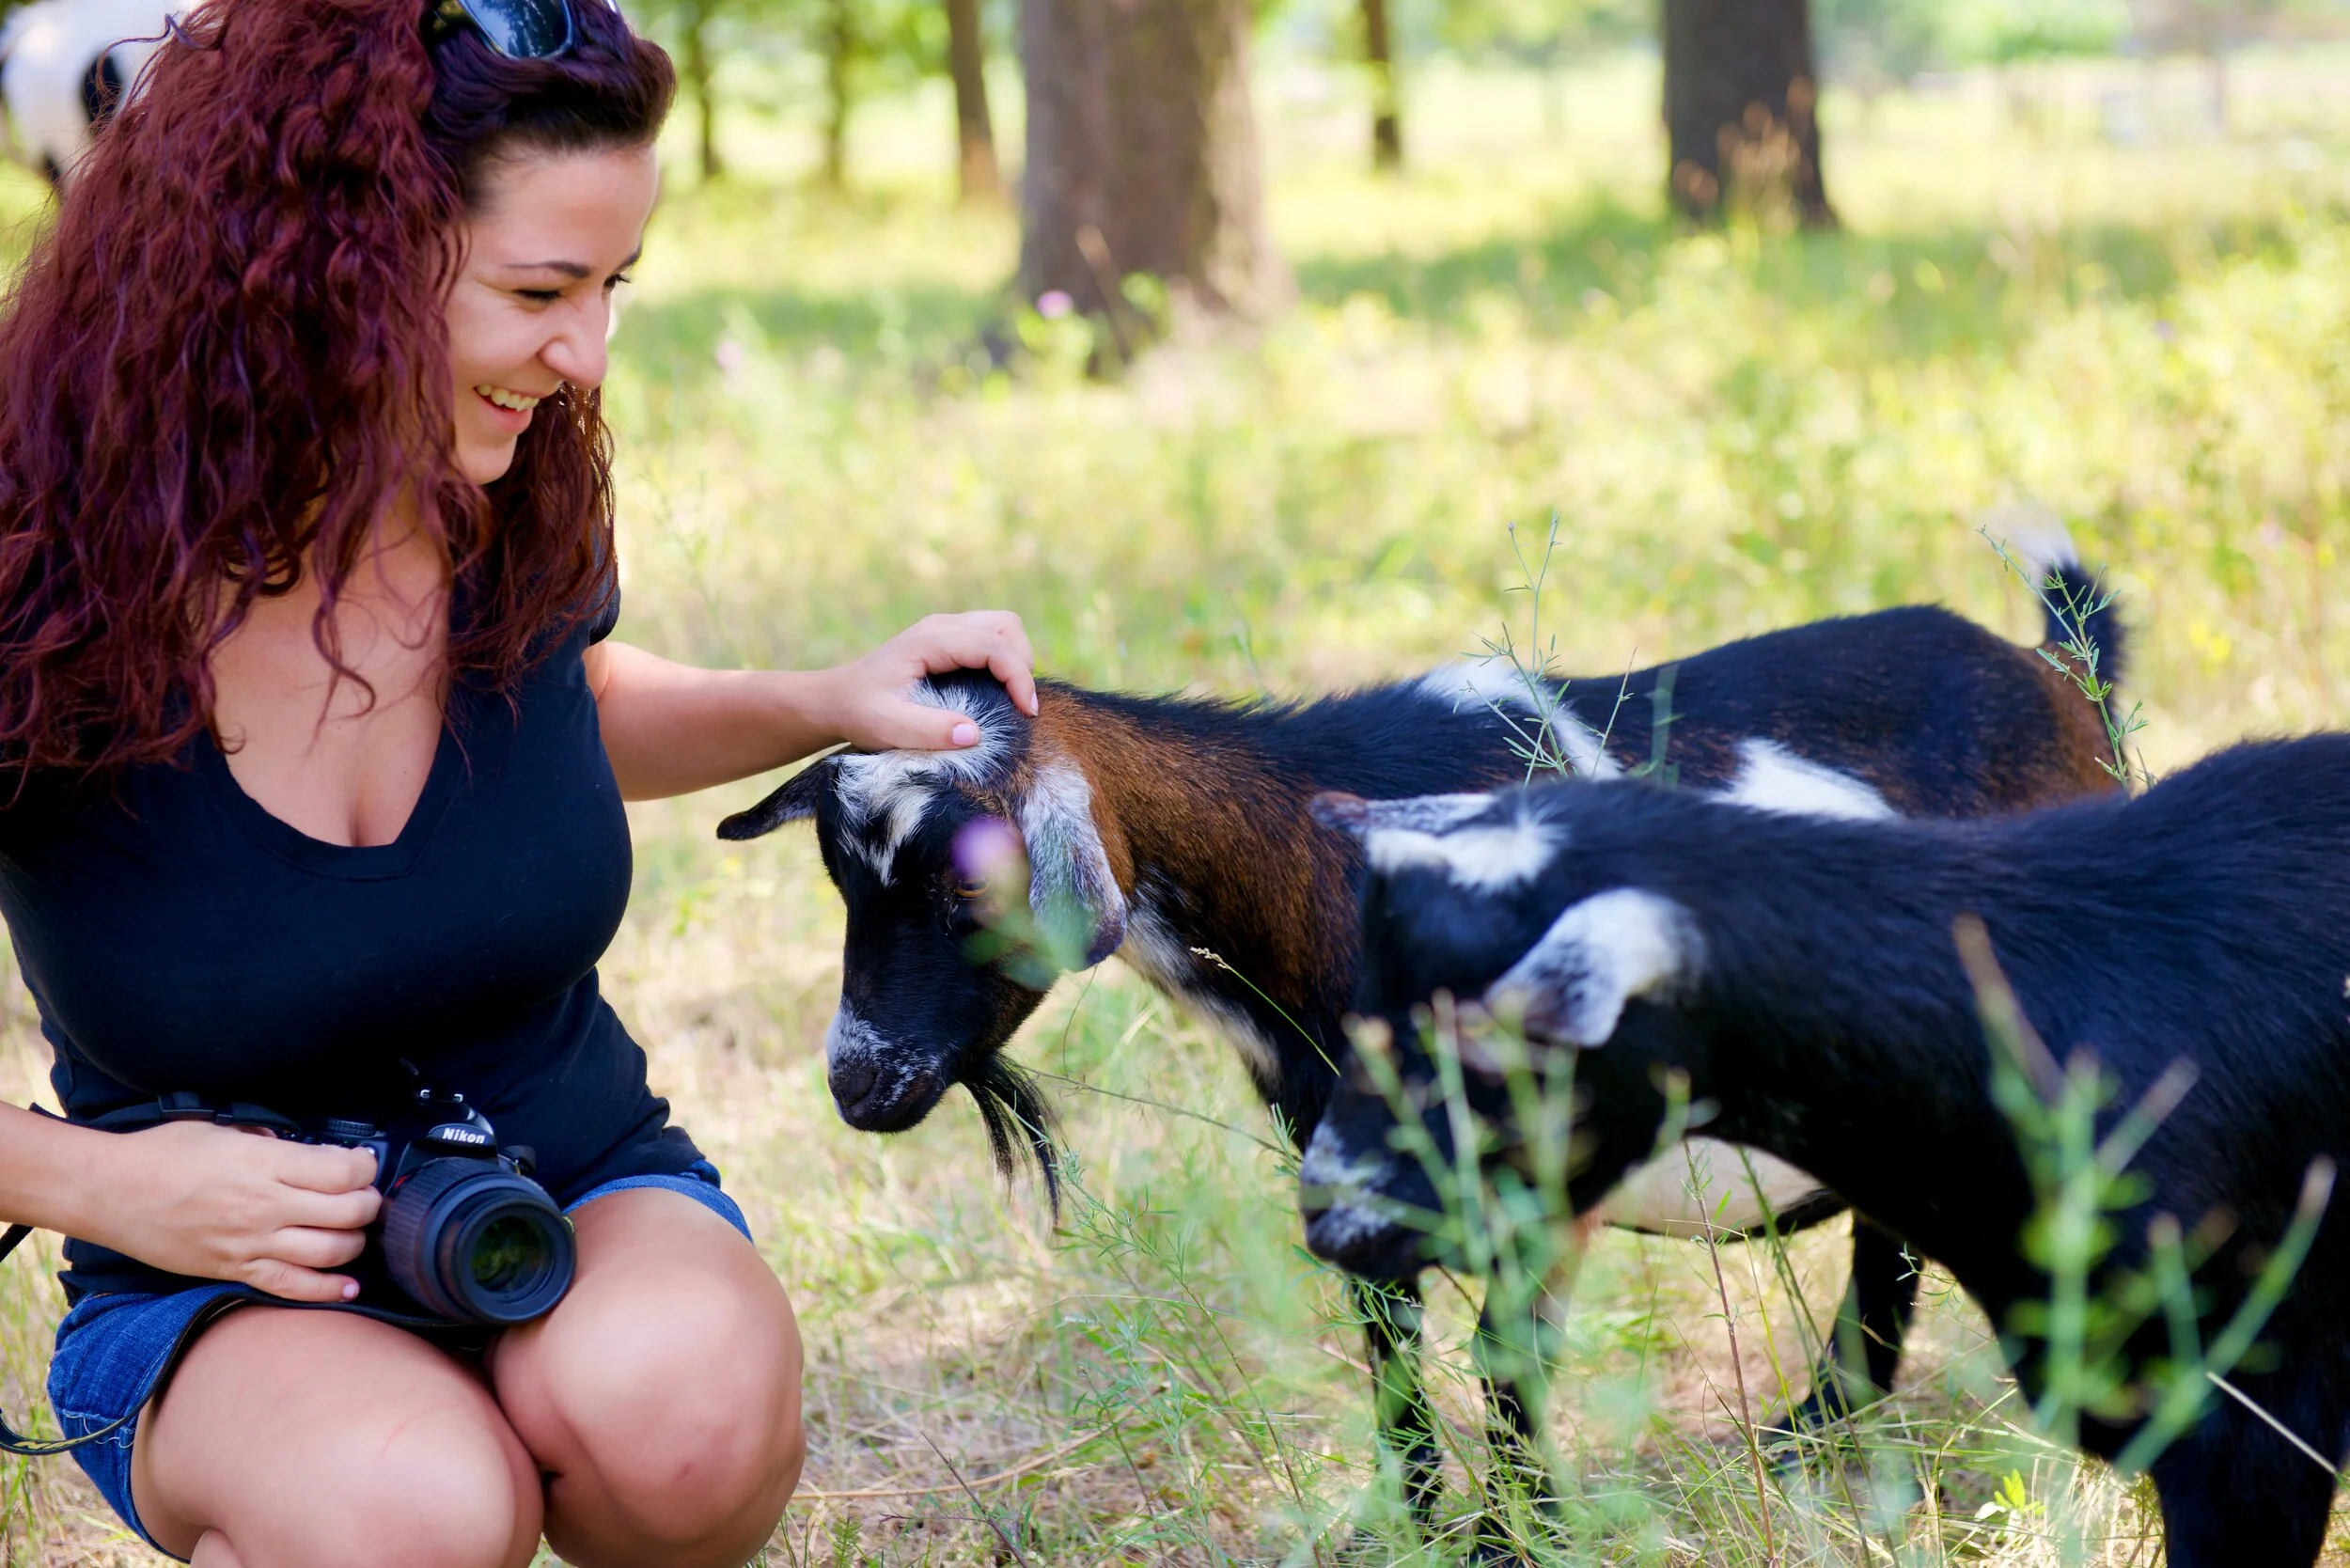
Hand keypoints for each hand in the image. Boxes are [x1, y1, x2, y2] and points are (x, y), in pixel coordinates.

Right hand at [77, 1121, 381, 1302]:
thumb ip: (269, 1142)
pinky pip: (291, 1286)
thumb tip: (302, 1150)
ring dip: (355, 1243)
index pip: (342, 1171)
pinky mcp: (234, 1271)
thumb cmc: (161, 1155)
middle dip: (369, 1204)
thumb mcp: (223, 1131)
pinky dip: (327, 1290)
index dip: (365, 1166)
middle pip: (346, 1212)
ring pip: (329, 1252)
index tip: (365, 1163)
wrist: (110, 1193)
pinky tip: (349, 1287)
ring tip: (356, 1231)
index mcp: (264, 1164)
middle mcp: (263, 1206)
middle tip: (367, 1197)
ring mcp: (250, 1243)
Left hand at [822, 611, 1037, 751]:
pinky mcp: (948, 640)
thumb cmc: (859, 713)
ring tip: (1012, 698)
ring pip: (1003, 628)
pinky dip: (1004, 661)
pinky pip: (991, 639)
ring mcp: (945, 630)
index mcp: (930, 641)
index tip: (1026, 713)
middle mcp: (942, 627)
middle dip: (1021, 663)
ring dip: (1016, 659)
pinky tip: (995, 693)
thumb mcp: (888, 727)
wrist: (834, 699)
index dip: (1018, 677)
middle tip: (1019, 705)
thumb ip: (930, 730)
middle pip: (1006, 626)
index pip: (993, 646)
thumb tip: (974, 733)